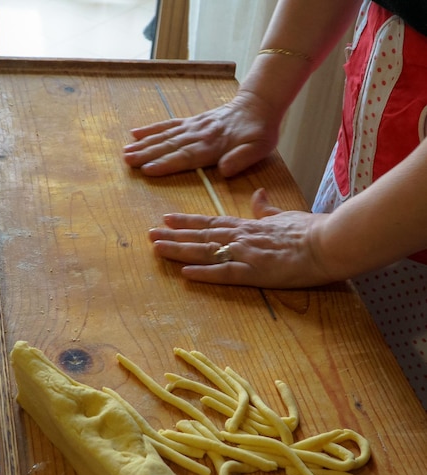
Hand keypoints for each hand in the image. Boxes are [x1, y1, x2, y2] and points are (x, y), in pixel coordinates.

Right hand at [123, 91, 279, 177]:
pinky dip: (151, 129)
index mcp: (213, 145)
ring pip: (165, 136)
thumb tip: (224, 169)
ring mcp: (193, 126)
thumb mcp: (259, 148)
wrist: (260, 103)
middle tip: (127, 161)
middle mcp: (199, 134)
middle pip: (169, 146)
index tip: (147, 169)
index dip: (166, 164)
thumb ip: (241, 159)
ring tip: (126, 151)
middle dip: (147, 154)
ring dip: (144, 144)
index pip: (185, 156)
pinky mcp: (191, 121)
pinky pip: (168, 125)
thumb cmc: (260, 131)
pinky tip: (135, 133)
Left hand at [148, 189, 339, 287]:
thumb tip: (258, 196)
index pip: (211, 222)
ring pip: (205, 251)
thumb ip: (267, 208)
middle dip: (173, 235)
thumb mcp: (285, 214)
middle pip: (201, 235)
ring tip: (157, 248)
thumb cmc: (311, 229)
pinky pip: (224, 273)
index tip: (167, 218)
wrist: (330, 240)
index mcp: (248, 225)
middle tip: (149, 234)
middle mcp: (241, 237)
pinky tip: (185, 273)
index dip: (187, 221)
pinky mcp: (255, 272)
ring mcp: (246, 254)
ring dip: (179, 250)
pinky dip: (204, 273)